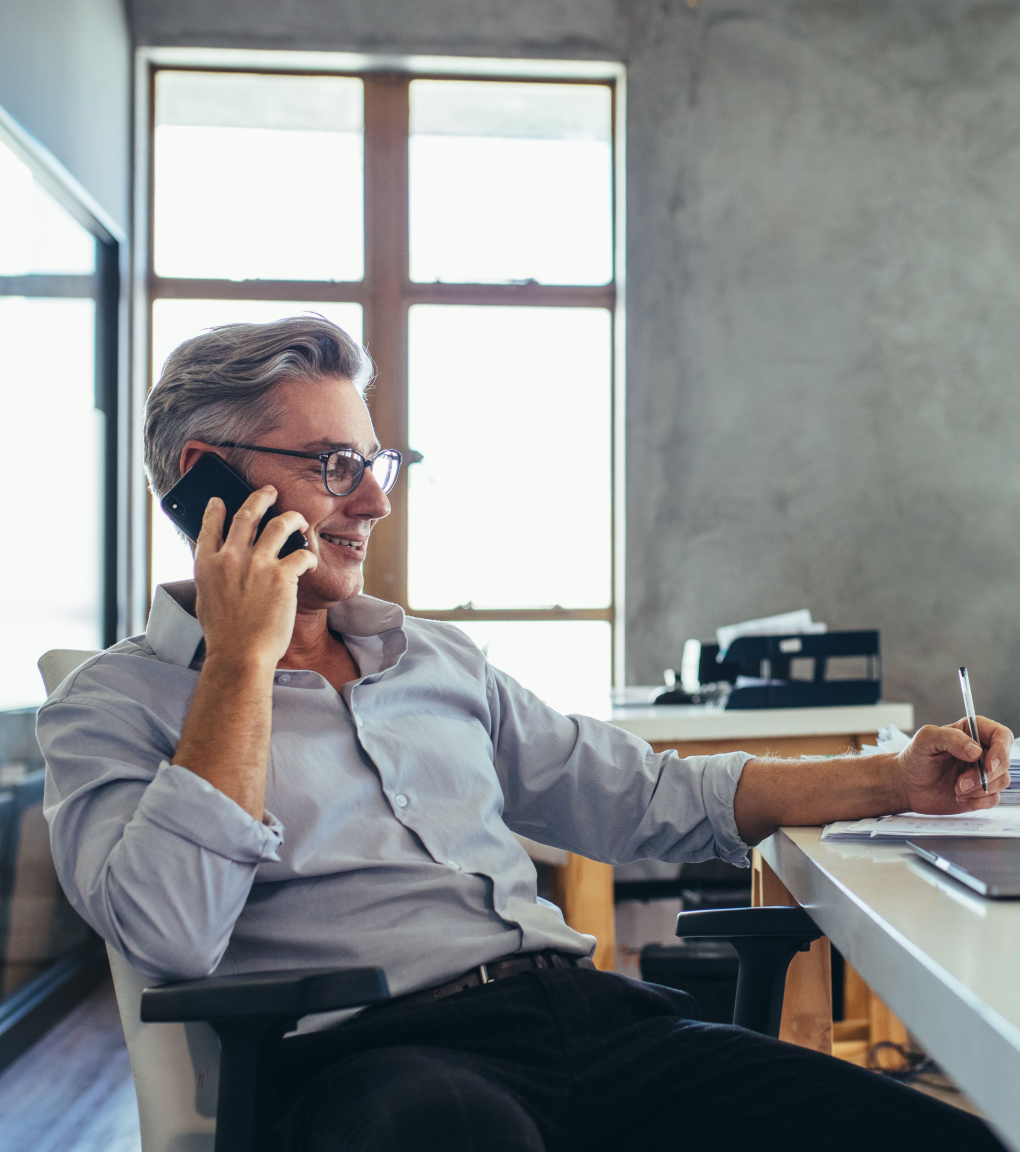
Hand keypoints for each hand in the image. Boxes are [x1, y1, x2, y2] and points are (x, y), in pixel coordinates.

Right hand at [193, 486, 317, 669]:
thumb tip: (219, 565)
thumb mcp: (206, 600)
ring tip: (299, 519)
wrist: (241, 655)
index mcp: (207, 564)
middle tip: (269, 491)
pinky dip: (309, 557)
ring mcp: (258, 564)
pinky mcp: (283, 576)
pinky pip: (301, 554)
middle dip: (260, 497)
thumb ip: (213, 577)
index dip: (216, 509)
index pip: (209, 525)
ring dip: (292, 517)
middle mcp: (231, 557)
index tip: (221, 501)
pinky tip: (311, 563)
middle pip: (246, 514)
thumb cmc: (225, 636)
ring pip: (279, 524)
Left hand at [895, 716, 1013, 813]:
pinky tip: (959, 798)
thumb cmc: (915, 758)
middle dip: (985, 775)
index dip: (1001, 750)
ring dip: (979, 788)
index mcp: (971, 732)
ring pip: (1002, 780)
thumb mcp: (926, 739)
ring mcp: (982, 772)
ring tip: (956, 788)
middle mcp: (981, 751)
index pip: (1002, 735)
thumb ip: (950, 738)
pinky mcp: (980, 792)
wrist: (906, 785)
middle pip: (1003, 761)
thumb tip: (976, 751)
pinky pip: (994, 799)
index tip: (988, 764)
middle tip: (961, 782)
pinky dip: (978, 801)